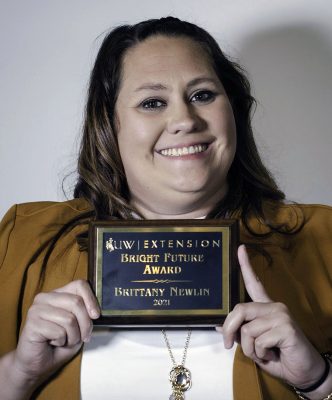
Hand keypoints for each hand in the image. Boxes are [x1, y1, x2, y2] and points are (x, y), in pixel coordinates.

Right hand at [12, 280, 99, 389]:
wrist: (38, 364)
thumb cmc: (59, 343)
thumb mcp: (79, 326)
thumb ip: (86, 314)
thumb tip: (96, 311)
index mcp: (58, 294)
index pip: (79, 285)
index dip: (91, 299)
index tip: (96, 315)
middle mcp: (45, 297)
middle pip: (76, 302)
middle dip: (85, 324)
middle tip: (83, 337)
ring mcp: (36, 309)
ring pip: (69, 319)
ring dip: (73, 336)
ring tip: (65, 340)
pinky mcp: (32, 324)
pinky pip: (59, 332)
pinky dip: (62, 342)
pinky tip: (52, 343)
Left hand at [218, 245, 324, 388]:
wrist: (304, 372)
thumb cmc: (278, 356)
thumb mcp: (254, 344)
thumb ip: (239, 332)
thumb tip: (218, 326)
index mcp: (265, 308)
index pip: (253, 283)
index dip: (245, 265)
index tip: (239, 248)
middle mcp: (274, 306)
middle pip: (240, 309)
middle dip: (229, 329)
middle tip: (228, 345)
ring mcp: (281, 315)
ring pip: (247, 329)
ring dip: (249, 349)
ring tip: (263, 353)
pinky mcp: (286, 328)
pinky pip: (259, 340)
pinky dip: (260, 354)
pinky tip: (272, 355)